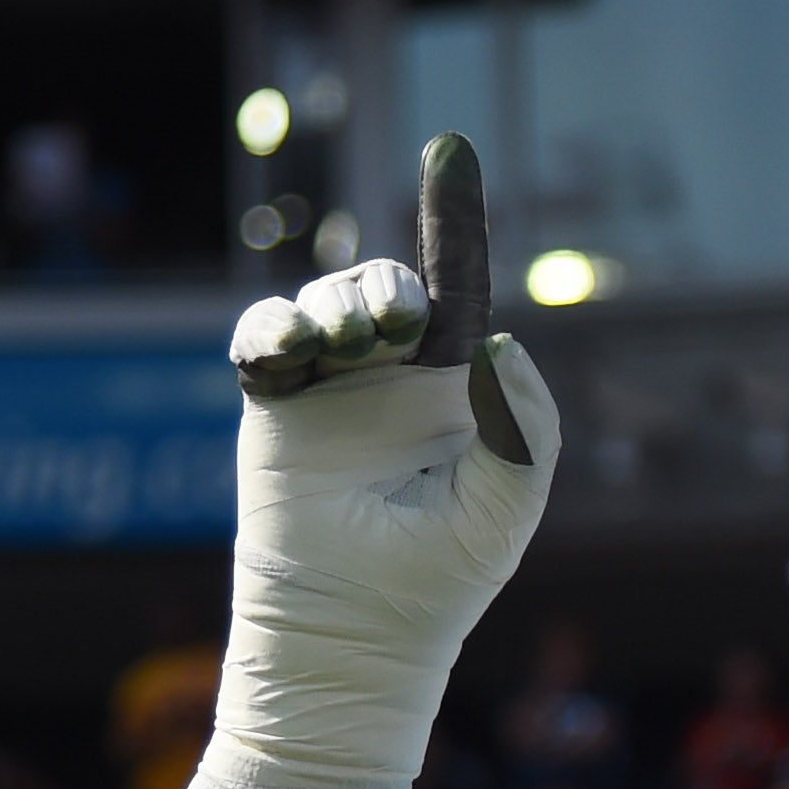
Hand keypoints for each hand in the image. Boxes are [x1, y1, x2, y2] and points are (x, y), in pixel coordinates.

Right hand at [175, 134, 560, 788]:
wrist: (350, 640)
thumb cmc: (435, 590)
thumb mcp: (501, 516)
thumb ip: (524, 435)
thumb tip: (504, 347)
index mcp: (456, 394)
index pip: (462, 292)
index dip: (455, 220)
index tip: (453, 148)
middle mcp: (392, 381)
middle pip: (387, 287)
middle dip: (387, 287)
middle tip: (393, 325)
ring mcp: (329, 391)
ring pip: (324, 303)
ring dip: (335, 307)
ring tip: (343, 348)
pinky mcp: (273, 409)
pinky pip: (263, 339)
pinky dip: (274, 330)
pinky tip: (290, 353)